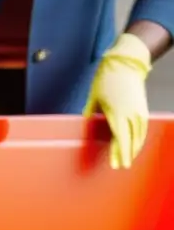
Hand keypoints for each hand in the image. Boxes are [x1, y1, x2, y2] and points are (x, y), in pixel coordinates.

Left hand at [83, 33, 150, 169]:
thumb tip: (86, 122)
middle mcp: (130, 113)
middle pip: (130, 139)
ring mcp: (138, 110)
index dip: (119, 153)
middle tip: (121, 166)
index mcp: (117, 112)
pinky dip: (140, 137)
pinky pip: (143, 126)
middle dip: (126, 154)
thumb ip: (90, 111)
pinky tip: (136, 143)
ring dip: (134, 147)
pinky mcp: (142, 106)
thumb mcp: (93, 97)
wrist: (125, 63)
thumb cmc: (106, 79)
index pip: (120, 138)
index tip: (118, 164)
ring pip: (139, 134)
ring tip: (128, 158)